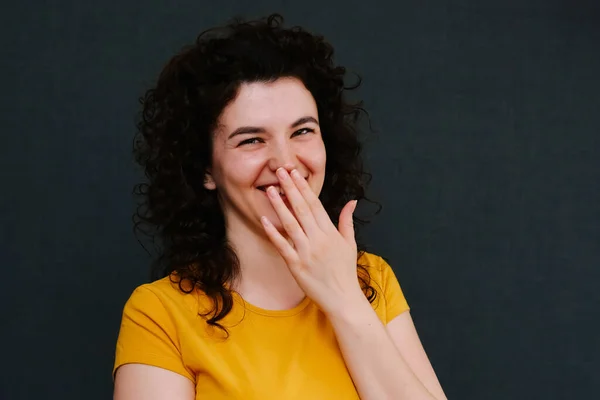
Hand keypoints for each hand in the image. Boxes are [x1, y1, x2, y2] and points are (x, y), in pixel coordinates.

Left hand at [260, 167, 364, 315]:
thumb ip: (347, 221)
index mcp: (330, 232)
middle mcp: (318, 239)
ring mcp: (306, 252)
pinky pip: (282, 245)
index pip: (315, 204)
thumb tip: (352, 201)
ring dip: (279, 206)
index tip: (294, 173)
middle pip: (302, 209)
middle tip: (280, 172)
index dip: (303, 187)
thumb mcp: (350, 243)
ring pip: (290, 224)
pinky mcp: (296, 265)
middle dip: (290, 189)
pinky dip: (273, 232)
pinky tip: (264, 219)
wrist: (343, 298)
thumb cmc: (345, 271)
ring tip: (270, 190)